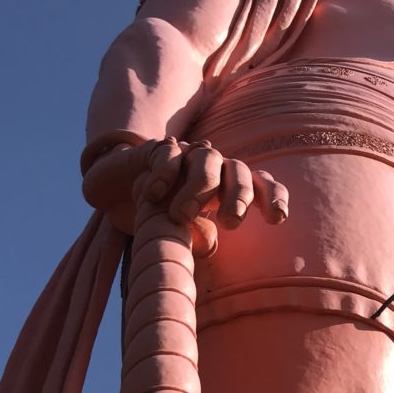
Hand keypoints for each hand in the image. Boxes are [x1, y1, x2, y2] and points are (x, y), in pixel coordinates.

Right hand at [82, 137, 287, 251]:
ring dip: (199, 187)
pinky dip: (165, 173)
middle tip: (231, 224)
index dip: (274, 197)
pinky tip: (155, 194)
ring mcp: (187, 155)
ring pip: (207, 160)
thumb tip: (210, 243)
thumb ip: (198, 239)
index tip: (277, 219)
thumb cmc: (159, 217)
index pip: (261, 185)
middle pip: (239, 171)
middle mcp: (214, 167)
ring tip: (181, 216)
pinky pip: (169, 153)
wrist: (116, 194)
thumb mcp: (181, 236)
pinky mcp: (158, 149)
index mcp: (228, 188)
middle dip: (239, 197)